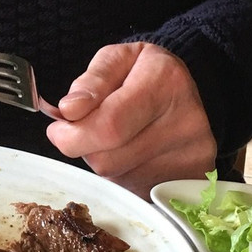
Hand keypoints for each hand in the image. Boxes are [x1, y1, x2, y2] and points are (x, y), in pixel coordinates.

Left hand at [45, 42, 215, 198]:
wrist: (186, 91)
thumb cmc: (144, 73)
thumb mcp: (116, 59)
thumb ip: (91, 82)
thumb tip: (70, 110)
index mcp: (165, 82)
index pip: (109, 126)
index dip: (73, 135)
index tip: (58, 130)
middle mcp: (186, 122)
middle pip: (108, 160)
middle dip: (85, 148)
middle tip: (86, 130)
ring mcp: (193, 156)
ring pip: (118, 179)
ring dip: (103, 162)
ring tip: (115, 139)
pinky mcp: (193, 180)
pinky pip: (136, 193)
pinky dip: (123, 177)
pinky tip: (131, 154)